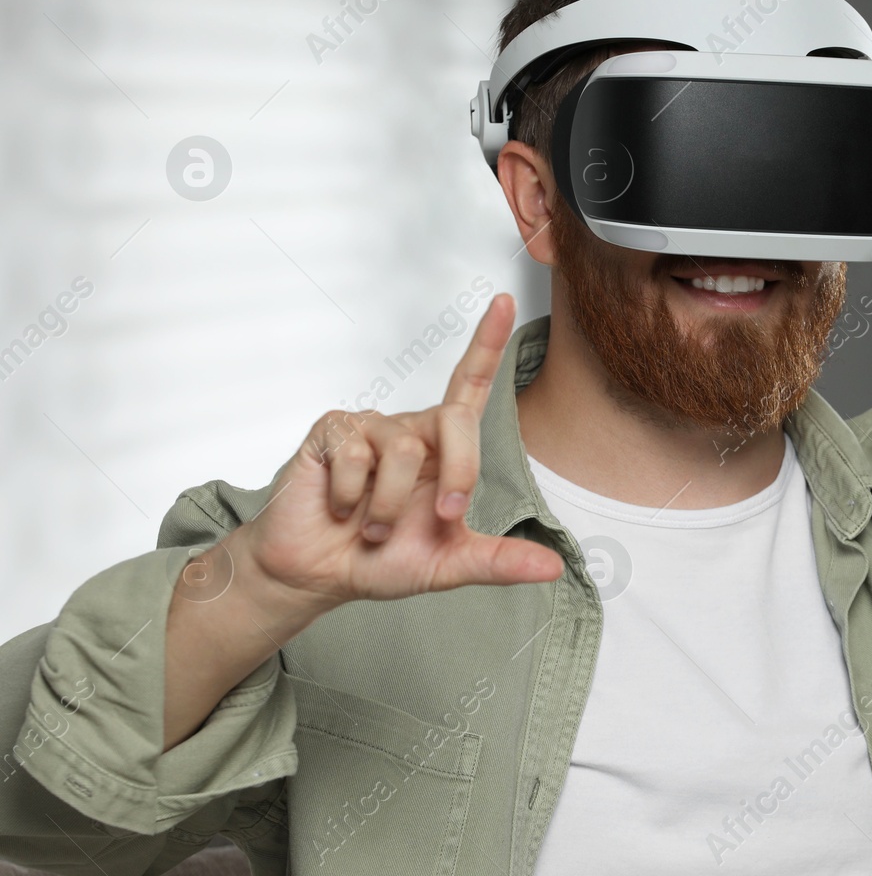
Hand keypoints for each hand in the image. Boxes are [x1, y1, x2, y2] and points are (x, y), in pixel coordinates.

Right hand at [234, 292, 563, 610]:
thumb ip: (498, 561)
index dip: (487, 343)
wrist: (315, 575)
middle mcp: (410, 430)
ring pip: (402, 449)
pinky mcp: (330, 432)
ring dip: (390, 505)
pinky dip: (349, 496)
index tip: (504, 300)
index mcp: (443, 450)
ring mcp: (369, 428)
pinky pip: (354, 455)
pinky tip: (338, 506)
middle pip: (454, 419)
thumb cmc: (379, 560)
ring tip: (371, 525)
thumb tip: (553, 569)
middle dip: (459, 472)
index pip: (469, 386)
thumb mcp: (447, 565)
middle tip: (443, 516)